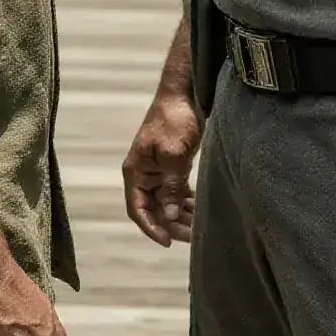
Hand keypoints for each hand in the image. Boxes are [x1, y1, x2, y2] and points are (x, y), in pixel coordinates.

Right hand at [123, 88, 200, 245]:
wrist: (184, 93)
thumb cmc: (175, 119)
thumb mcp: (174, 153)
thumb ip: (172, 185)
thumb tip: (172, 215)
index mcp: (136, 171)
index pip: (137, 209)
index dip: (151, 228)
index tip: (168, 242)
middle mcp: (144, 174)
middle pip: (154, 209)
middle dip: (171, 224)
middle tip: (193, 237)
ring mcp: (158, 170)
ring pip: (167, 202)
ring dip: (180, 216)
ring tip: (199, 228)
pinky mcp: (172, 166)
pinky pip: (176, 192)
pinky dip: (186, 202)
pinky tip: (199, 212)